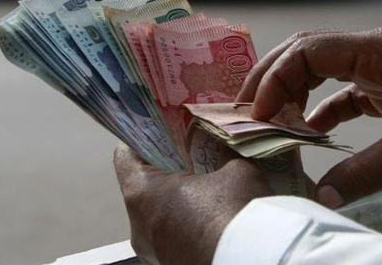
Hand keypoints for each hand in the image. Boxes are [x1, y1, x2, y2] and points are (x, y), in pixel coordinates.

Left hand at [114, 144, 272, 264]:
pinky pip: (171, 233)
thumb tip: (227, 146)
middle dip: (167, 167)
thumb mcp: (237, 170)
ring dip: (178, 197)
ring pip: (157, 212)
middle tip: (192, 152)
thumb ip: (225, 153)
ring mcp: (153, 251)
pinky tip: (214, 212)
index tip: (162, 130)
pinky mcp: (170, 264)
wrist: (256, 262)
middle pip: (142, 185)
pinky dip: (186, 220)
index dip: (143, 138)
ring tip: (208, 182)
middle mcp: (138, 226)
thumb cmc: (237, 215)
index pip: (125, 155)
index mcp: (142, 194)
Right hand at [237, 28, 381, 207]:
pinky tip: (310, 131)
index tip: (259, 112)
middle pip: (306, 52)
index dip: (276, 79)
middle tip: (248, 109)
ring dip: (294, 91)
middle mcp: (373, 50)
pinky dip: (322, 109)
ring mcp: (380, 66)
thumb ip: (365, 171)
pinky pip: (343, 92)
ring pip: (321, 69)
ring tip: (271, 119)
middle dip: (274, 78)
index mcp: (377, 49)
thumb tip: (321, 196)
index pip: (308, 51)